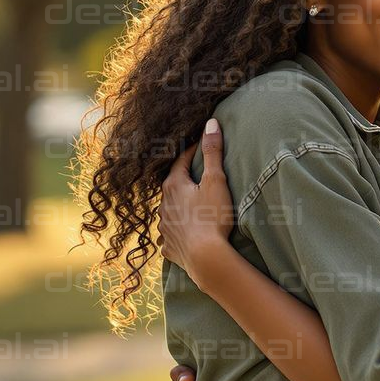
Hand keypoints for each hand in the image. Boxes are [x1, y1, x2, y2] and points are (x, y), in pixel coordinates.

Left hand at [158, 118, 235, 289]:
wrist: (205, 257)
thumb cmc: (212, 216)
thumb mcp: (216, 180)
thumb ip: (212, 152)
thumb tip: (210, 123)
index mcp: (174, 186)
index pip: (181, 162)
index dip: (192, 152)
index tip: (200, 145)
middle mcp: (163, 205)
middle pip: (172, 186)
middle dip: (183, 180)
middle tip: (196, 175)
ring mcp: (164, 227)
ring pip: (168, 211)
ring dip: (177, 206)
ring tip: (190, 205)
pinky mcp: (168, 246)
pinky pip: (170, 235)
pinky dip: (176, 231)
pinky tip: (181, 233)